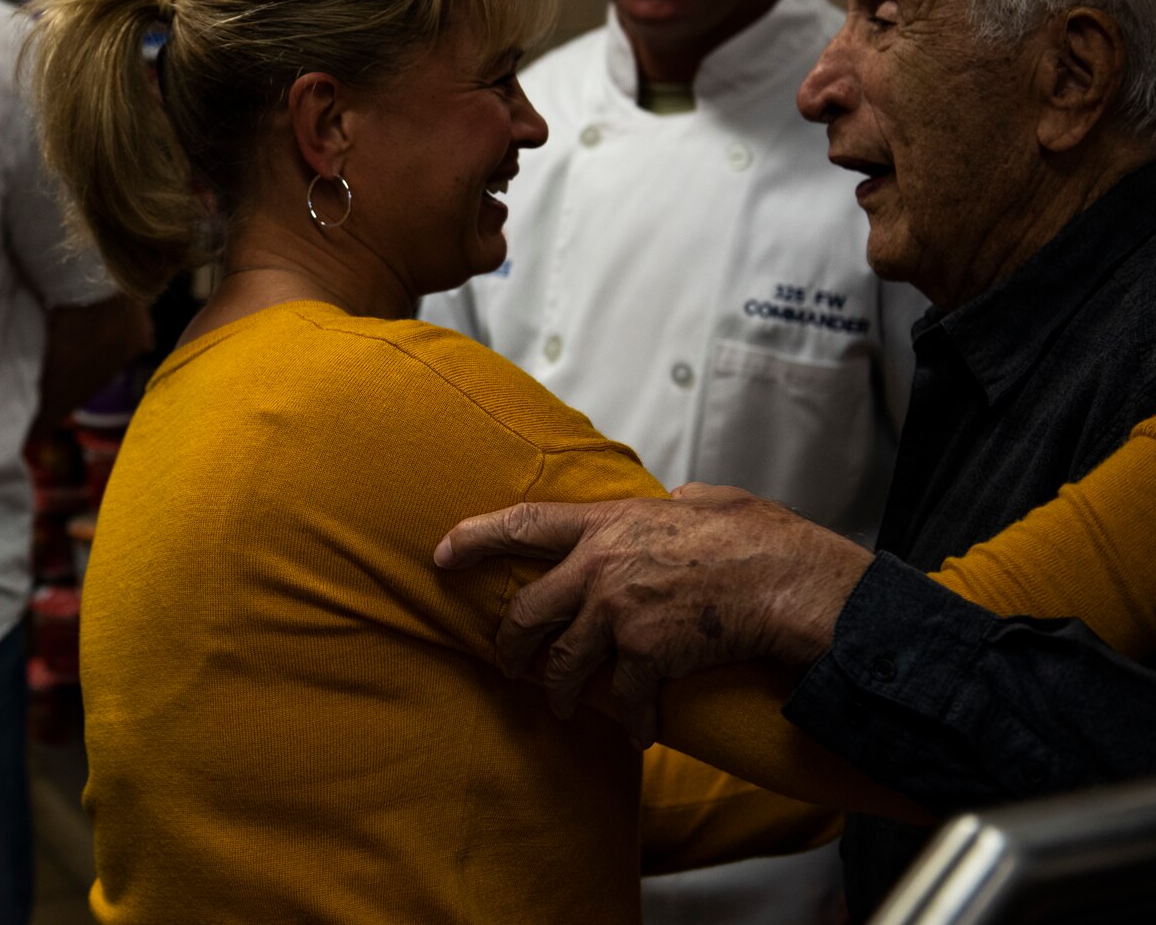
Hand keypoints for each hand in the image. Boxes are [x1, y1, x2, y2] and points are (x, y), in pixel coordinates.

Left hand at [434, 483, 873, 745]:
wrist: (787, 582)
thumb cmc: (757, 539)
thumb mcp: (707, 499)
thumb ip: (674, 502)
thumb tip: (672, 501)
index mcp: (608, 523)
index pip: (522, 524)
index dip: (474, 538)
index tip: (441, 553)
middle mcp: (599, 567)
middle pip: (529, 610)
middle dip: (511, 643)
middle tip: (507, 661)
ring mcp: (618, 611)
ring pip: (565, 663)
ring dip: (561, 690)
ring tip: (563, 705)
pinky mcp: (645, 653)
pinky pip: (624, 695)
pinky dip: (630, 718)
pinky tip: (637, 730)